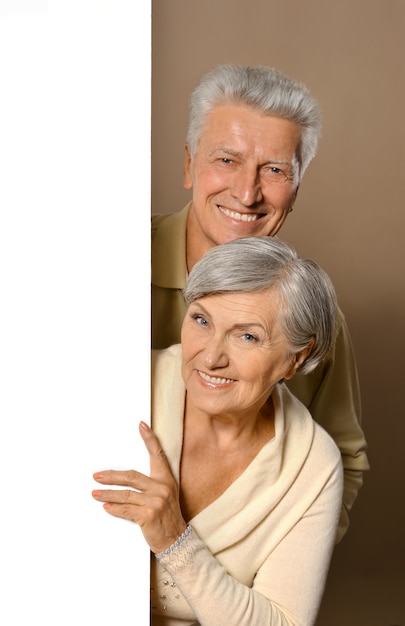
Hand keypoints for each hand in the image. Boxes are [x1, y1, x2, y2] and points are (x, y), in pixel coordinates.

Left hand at [92, 421, 186, 553]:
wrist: (177, 540)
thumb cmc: (166, 516)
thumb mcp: (164, 495)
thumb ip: (149, 485)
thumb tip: (124, 478)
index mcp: (166, 479)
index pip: (157, 454)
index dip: (149, 439)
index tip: (141, 425)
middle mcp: (161, 487)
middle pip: (131, 476)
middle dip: (111, 476)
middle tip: (96, 475)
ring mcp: (155, 502)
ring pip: (125, 494)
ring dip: (107, 494)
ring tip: (95, 493)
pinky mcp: (149, 515)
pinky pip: (126, 510)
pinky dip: (114, 509)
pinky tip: (106, 507)